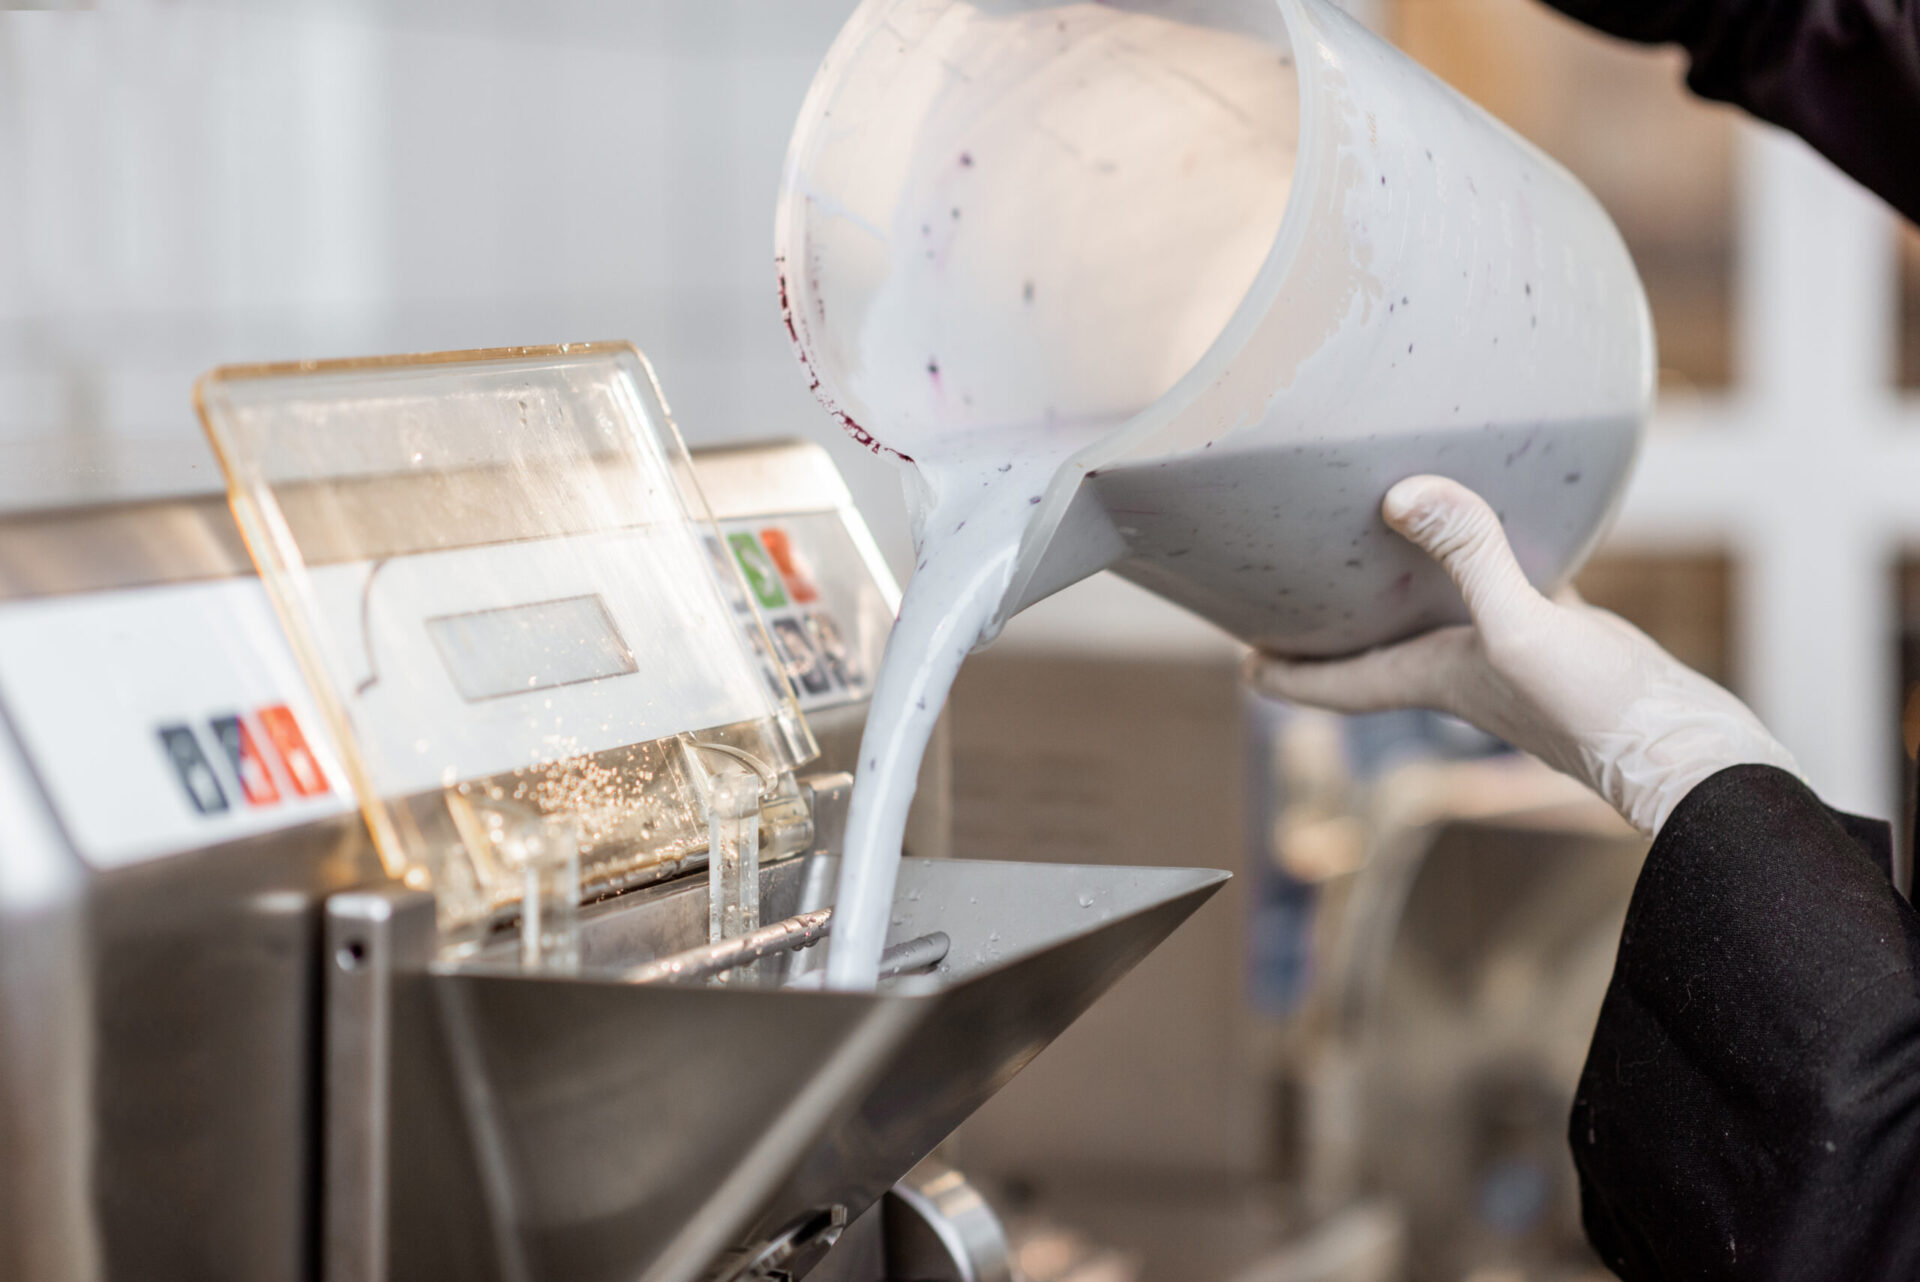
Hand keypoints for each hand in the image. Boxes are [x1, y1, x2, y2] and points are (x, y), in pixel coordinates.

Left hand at [1245, 476, 1799, 834]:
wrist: (1692, 754)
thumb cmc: (1598, 710)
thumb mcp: (1523, 627)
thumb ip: (1468, 556)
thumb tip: (1401, 494)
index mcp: (1428, 679)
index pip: (1329, 682)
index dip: (1280, 673)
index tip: (1239, 658)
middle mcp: (1458, 671)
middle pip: (1370, 648)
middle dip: (1329, 626)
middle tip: (1289, 588)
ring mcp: (1511, 656)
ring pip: (1436, 614)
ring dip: (1403, 590)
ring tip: (1378, 539)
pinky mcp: (1563, 639)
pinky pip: (1506, 587)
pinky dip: (1489, 559)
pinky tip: (1503, 518)